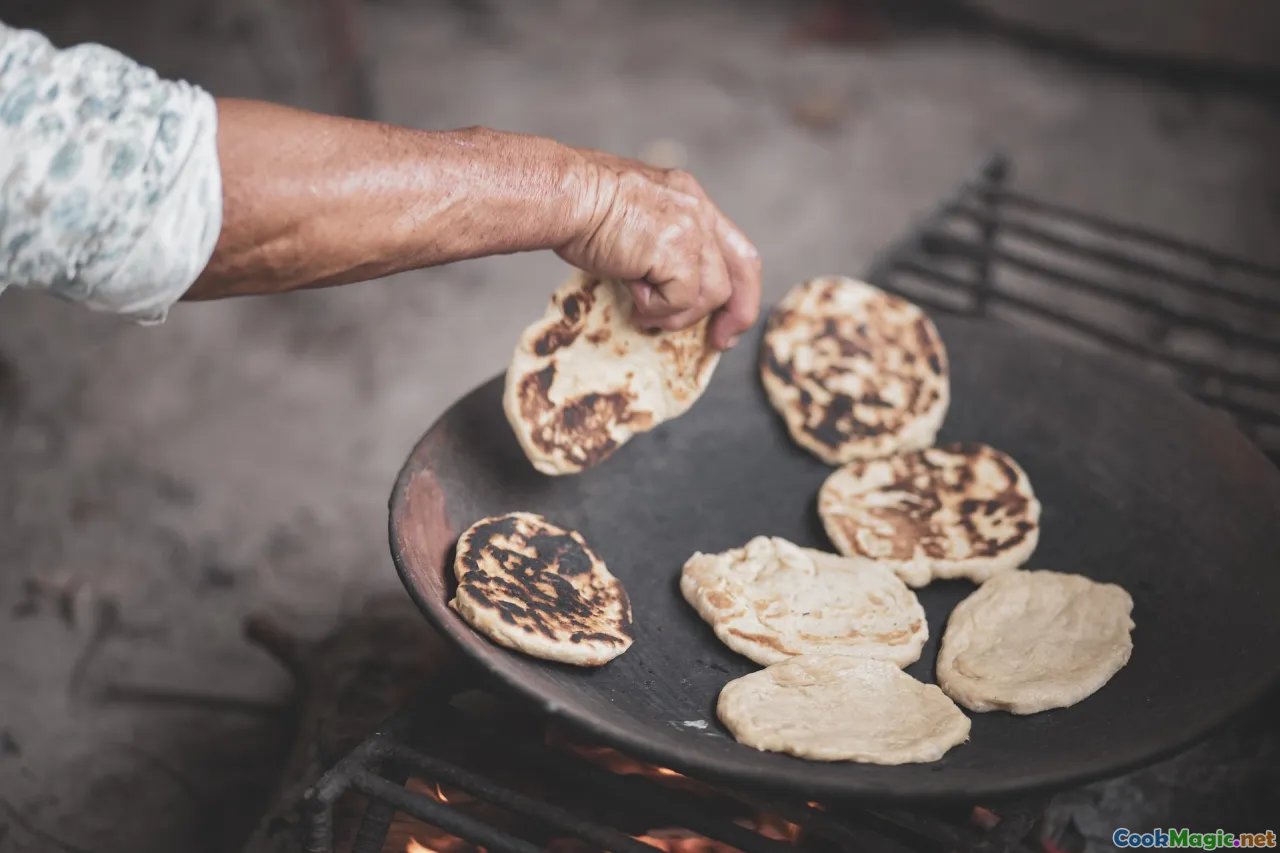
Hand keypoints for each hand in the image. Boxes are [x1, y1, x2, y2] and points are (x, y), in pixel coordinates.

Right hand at [555, 149, 761, 350]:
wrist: (564, 195)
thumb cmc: (577, 206)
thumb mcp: (630, 217)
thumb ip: (654, 244)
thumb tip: (655, 283)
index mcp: (688, 197)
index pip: (732, 245)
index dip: (737, 284)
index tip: (726, 316)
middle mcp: (698, 209)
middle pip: (743, 268)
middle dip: (737, 312)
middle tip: (719, 342)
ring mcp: (691, 229)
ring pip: (712, 293)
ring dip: (678, 314)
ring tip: (642, 312)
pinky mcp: (676, 252)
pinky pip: (681, 300)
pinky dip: (657, 309)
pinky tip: (632, 297)